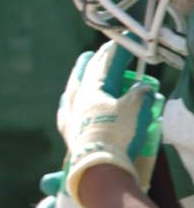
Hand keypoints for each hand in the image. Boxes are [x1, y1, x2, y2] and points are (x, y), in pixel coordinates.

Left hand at [58, 41, 154, 204]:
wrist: (98, 168)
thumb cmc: (117, 136)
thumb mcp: (135, 109)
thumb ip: (140, 93)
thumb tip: (142, 88)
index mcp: (92, 89)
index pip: (105, 63)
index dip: (116, 50)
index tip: (124, 39)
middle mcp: (77, 99)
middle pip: (86, 73)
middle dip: (96, 60)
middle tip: (101, 51)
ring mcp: (70, 116)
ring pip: (73, 88)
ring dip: (80, 76)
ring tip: (83, 68)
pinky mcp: (68, 133)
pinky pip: (66, 109)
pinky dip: (69, 101)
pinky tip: (66, 102)